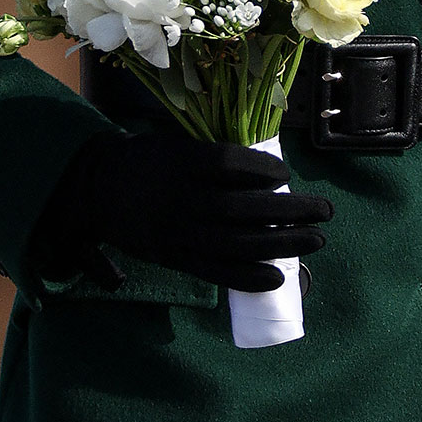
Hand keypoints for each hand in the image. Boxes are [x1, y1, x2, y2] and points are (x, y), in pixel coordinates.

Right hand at [28, 124, 334, 293]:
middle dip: (289, 211)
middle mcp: (179, 199)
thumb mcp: (175, 144)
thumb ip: (215, 158)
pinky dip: (247, 277)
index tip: (286, 173)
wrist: (95, 190)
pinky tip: (278, 277)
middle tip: (326, 211)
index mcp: (179, 163)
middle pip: (242, 208)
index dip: (261, 170)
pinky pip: (214, 272)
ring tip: (316, 240)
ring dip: (281, 244)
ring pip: (236, 243)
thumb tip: (270, 174)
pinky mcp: (174, 257)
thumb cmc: (146, 160)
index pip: (227, 164)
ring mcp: (177, 233)